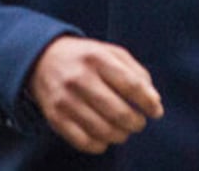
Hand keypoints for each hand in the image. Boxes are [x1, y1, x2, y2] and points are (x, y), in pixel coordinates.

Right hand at [28, 35, 163, 153]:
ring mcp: (65, 100)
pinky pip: (84, 142)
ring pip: (103, 131)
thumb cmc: (87, 58)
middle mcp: (80, 78)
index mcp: (97, 58)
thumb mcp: (112, 53)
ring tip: (123, 130)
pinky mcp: (55, 118)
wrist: (42, 59)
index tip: (156, 111)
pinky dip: (100, 145)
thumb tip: (154, 102)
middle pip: (119, 113)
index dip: (148, 103)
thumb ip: (136, 73)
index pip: (131, 85)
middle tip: (139, 123)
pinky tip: (104, 137)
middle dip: (136, 123)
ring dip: (121, 135)